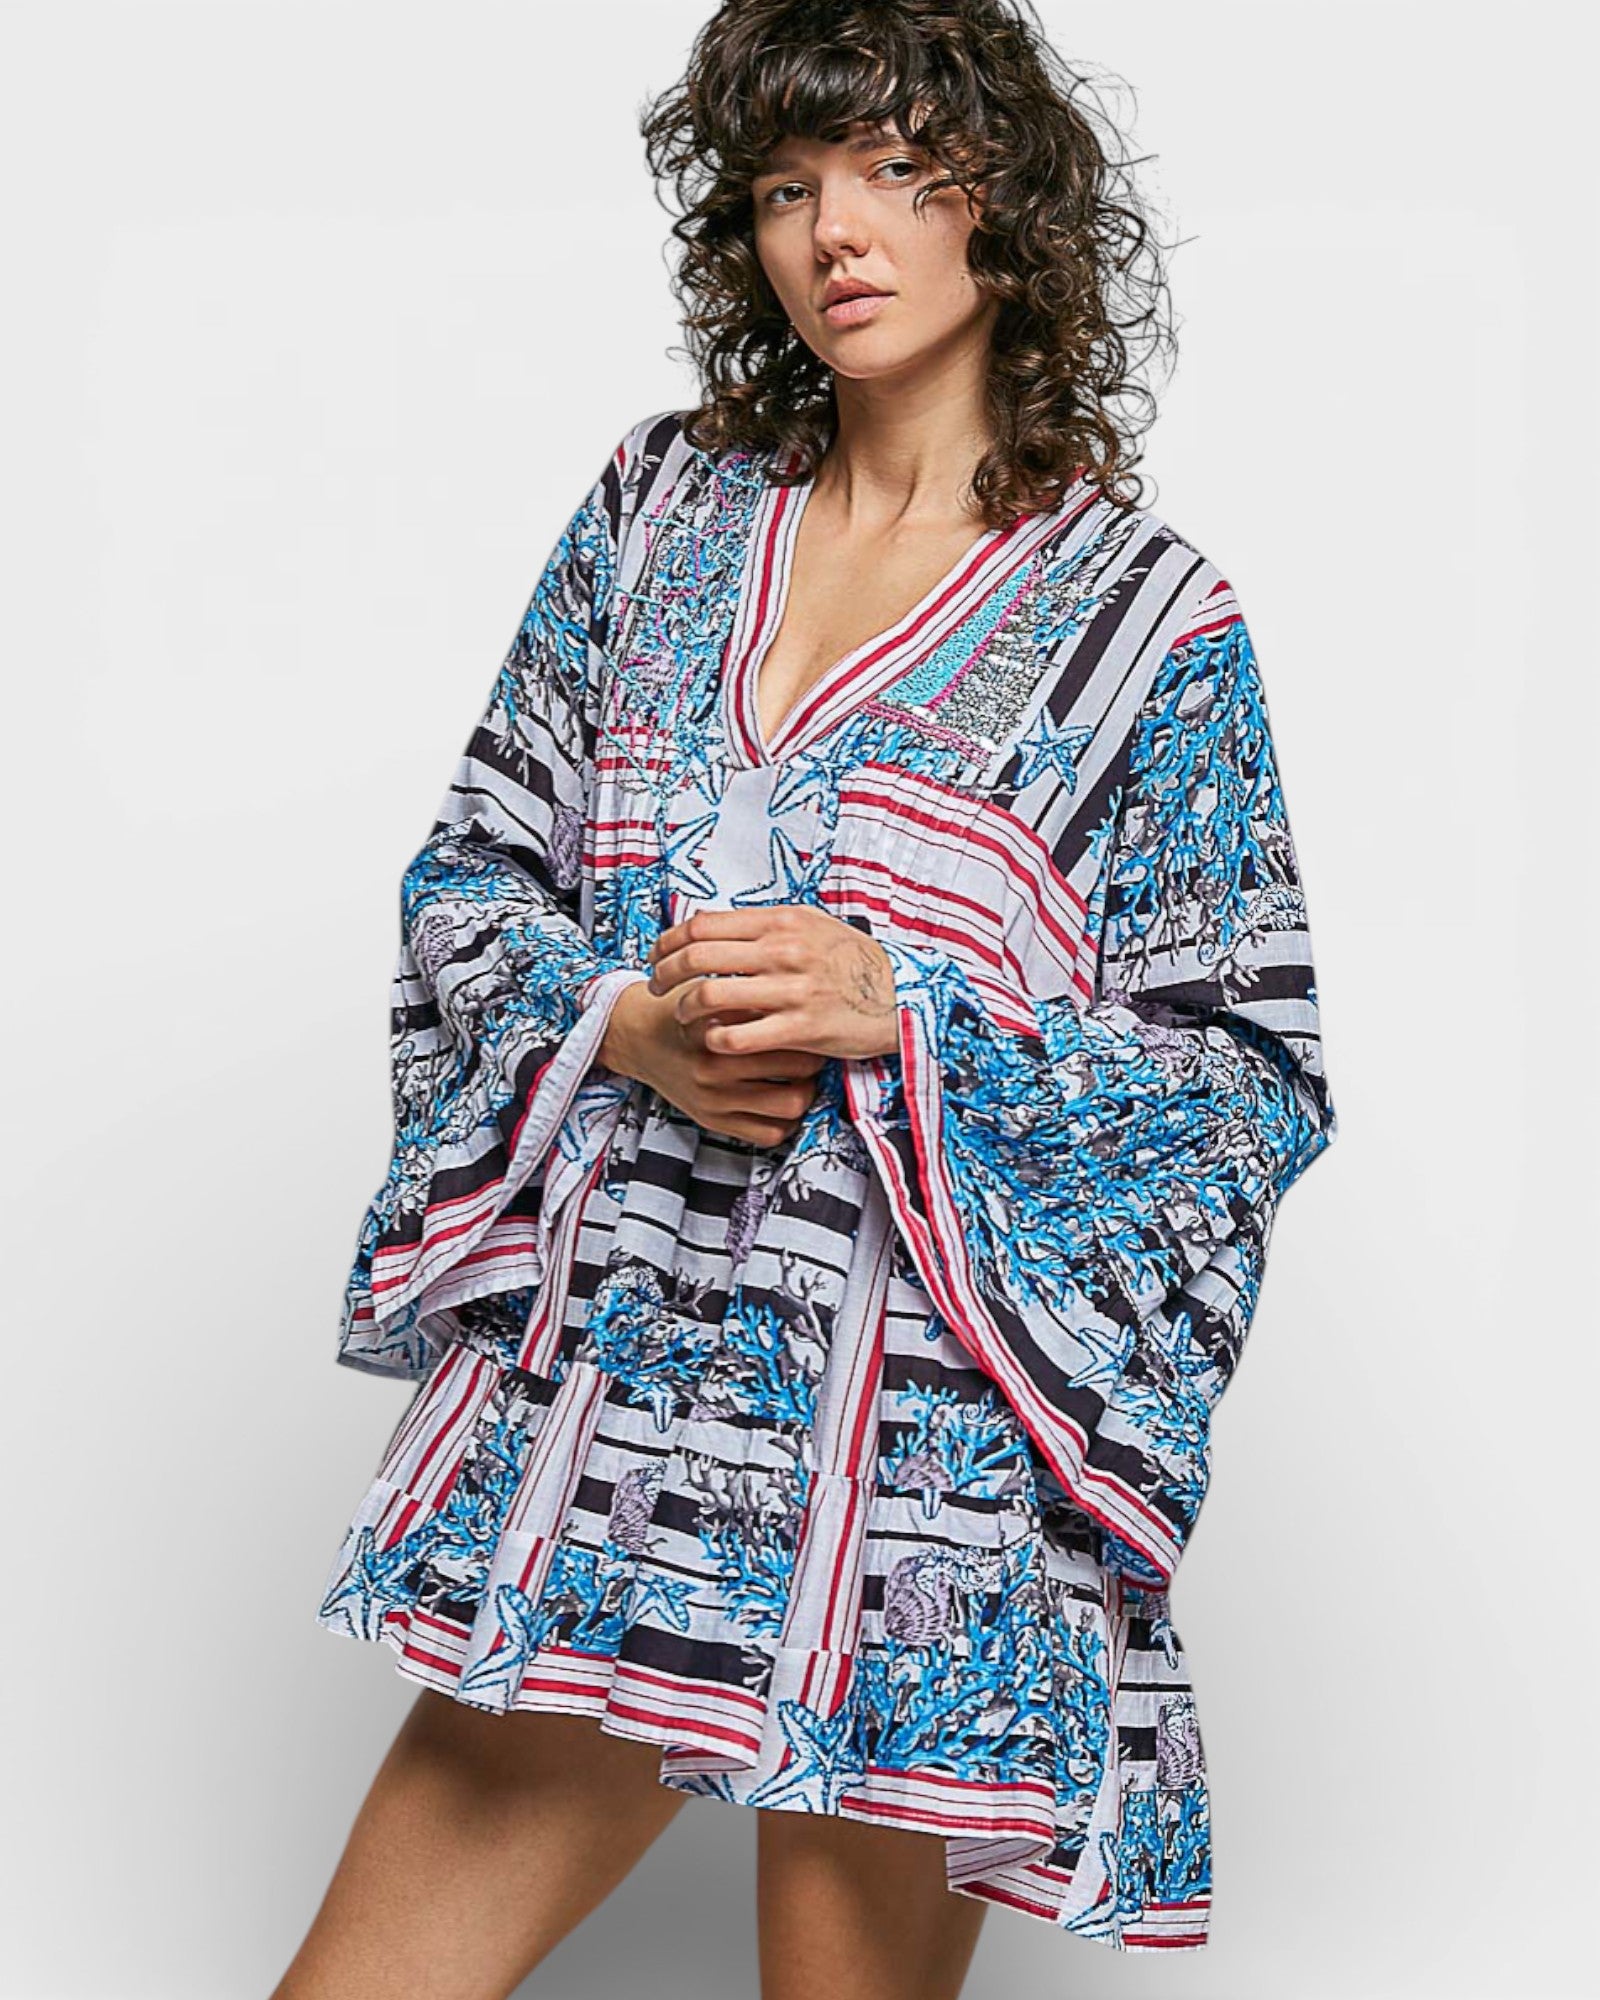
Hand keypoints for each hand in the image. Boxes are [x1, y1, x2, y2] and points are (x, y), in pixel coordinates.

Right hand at [598, 978, 828, 1147]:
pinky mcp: (714, 1121)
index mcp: (717, 1024)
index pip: (782, 1027)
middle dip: (812, 1056)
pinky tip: (783, 1100)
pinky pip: (770, 1134)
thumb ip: (753, 998)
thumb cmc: (682, 1010)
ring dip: (805, 1090)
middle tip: (813, 1048)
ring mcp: (715, 1097)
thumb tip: (805, 1003)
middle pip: (796, 1066)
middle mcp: (714, 1064)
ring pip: (790, 1103)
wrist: (639, 1038)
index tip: (811, 1021)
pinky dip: (786, 1120)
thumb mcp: (711, 991)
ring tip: (801, 1077)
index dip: (807, 1023)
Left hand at [647, 906, 900, 1061]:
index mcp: (780, 920)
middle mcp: (782, 950)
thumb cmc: (852, 961)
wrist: (900, 994)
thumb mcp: (812, 925)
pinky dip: (715, 1040)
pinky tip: (714, 1041)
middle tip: (656, 989)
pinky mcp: (801, 1028)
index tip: (657, 957)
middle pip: (696, 957)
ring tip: (683, 1018)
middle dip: (663, 975)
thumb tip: (716, 926)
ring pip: (710, 996)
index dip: (668, 942)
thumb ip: (766, 925)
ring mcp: (791, 990)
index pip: (702, 925)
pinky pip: (738, 1037)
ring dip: (684, 1010)